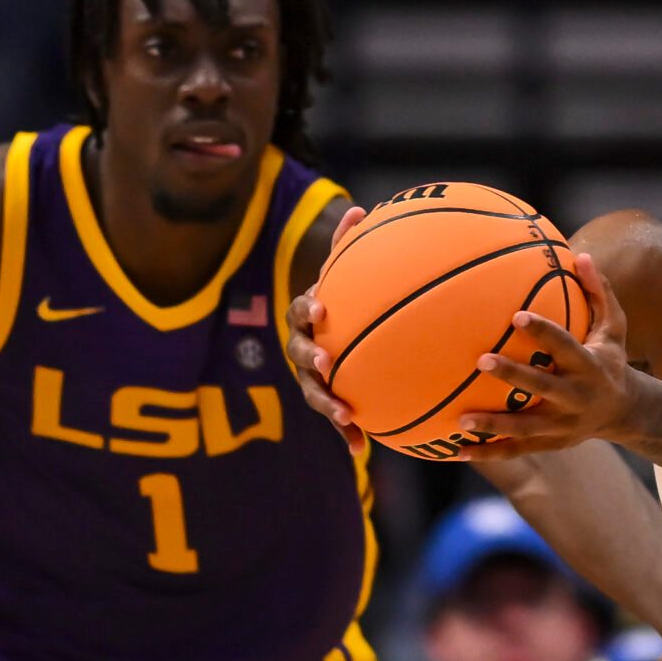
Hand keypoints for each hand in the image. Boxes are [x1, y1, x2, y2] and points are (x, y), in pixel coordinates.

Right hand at [286, 205, 365, 448]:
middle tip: (326, 362)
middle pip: (300, 353)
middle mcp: (302, 347)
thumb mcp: (345, 276)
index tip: (322, 309)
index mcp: (307, 317)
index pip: (303, 310)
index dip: (310, 309)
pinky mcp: (325, 399)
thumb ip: (349, 246)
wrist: (331, 336)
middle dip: (312, 359)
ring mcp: (310, 377)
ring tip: (347, 416)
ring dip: (328, 404)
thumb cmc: (342, 302)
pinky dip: (347, 434)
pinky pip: (335, 418)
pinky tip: (361, 451)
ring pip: (313, 392)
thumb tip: (360, 209)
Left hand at [453, 251, 640, 459]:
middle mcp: (577, 397)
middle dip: (515, 376)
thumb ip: (599, 294)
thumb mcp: (615, 329)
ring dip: (495, 425)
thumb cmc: (610, 361)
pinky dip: (489, 452)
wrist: (627, 413)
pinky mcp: (552, 444)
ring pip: (526, 427)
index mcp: (590, 366)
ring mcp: (563, 425)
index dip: (544, 333)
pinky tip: (458, 450)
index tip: (518, 316)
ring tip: (462, 419)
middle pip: (543, 387)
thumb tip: (581, 256)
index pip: (566, 347)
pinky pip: (518, 450)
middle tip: (482, 360)